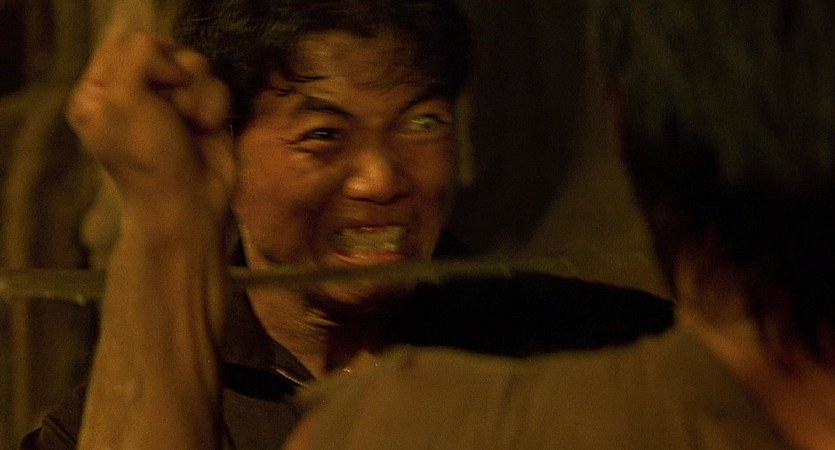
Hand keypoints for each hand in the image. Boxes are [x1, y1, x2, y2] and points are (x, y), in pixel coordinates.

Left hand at [67, 32, 234, 232]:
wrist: (188, 202)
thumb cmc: (148, 157)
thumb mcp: (123, 99)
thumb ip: (138, 55)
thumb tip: (176, 65)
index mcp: (101, 89)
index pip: (128, 44)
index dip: (150, 58)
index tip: (155, 86)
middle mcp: (135, 92)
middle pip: (168, 51)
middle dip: (178, 80)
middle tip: (173, 112)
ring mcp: (172, 103)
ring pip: (197, 67)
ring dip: (198, 97)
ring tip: (191, 124)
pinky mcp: (203, 112)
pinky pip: (217, 87)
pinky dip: (215, 108)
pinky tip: (207, 130)